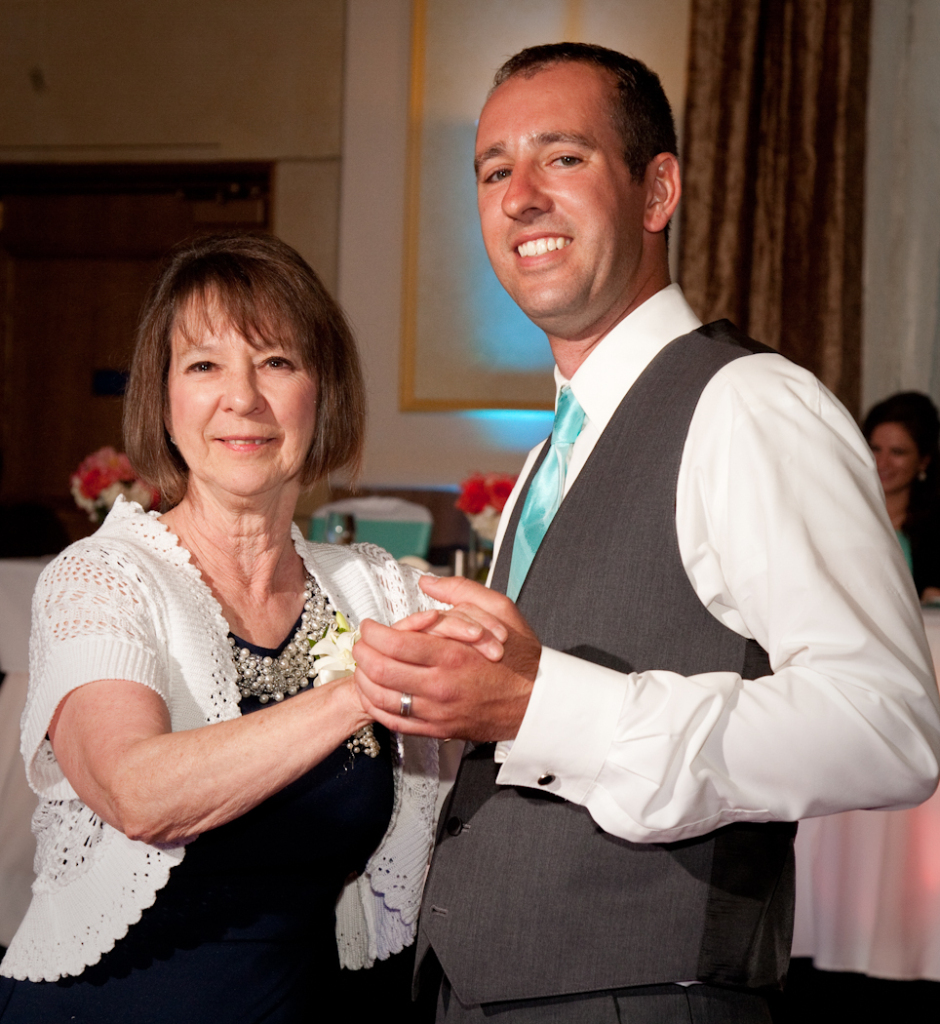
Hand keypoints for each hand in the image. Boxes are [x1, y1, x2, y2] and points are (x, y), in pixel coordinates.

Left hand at [353, 576, 540, 739]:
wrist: (537, 702)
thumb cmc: (520, 658)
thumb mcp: (501, 610)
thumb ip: (462, 590)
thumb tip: (428, 582)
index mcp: (452, 654)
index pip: (394, 644)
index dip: (372, 632)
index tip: (369, 625)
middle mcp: (440, 685)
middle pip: (380, 671)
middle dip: (362, 654)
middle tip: (361, 643)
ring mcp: (437, 711)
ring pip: (382, 699)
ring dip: (364, 680)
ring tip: (364, 665)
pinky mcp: (438, 729)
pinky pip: (395, 722)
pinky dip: (377, 707)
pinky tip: (376, 693)